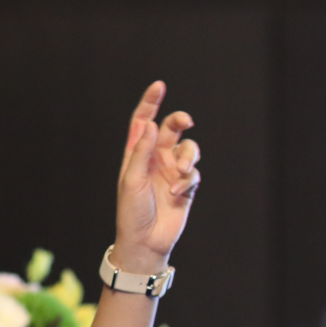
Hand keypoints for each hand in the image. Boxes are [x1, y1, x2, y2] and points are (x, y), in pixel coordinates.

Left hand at [114, 81, 200, 273]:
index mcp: (136, 154)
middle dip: (180, 121)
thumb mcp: (132, 179)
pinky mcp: (186, 186)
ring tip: (180, 173)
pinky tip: (177, 192)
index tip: (159, 86)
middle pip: (172, 129)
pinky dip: (188, 179)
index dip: (150, 103)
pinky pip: (194, 173)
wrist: (145, 240)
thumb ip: (142, 152)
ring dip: (187, 157)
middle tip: (186, 121)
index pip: (143, 122)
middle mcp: (155, 158)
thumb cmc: (131, 211)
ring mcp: (171, 171)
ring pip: (189, 149)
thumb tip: (152, 124)